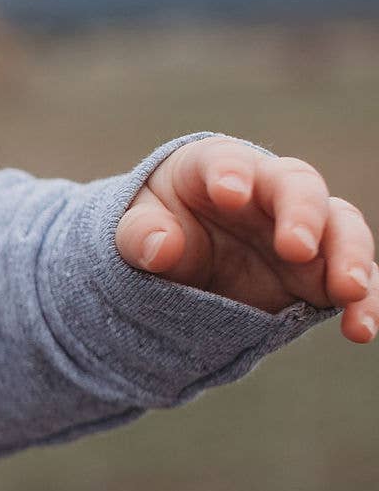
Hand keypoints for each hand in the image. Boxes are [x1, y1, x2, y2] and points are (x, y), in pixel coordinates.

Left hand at [116, 140, 376, 340]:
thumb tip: (161, 247)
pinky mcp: (318, 273)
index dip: (231, 173)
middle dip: (302, 214)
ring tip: (346, 290)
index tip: (228, 192)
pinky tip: (359, 329)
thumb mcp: (134, 228)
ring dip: (349, 257)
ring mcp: (302, 231)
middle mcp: (270, 191)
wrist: (177, 262)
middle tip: (296, 247)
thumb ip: (141, 233)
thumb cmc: (156, 227)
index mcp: (218, 169)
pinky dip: (364, 302)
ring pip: (341, 228)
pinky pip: (353, 282)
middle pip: (299, 186)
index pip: (227, 162)